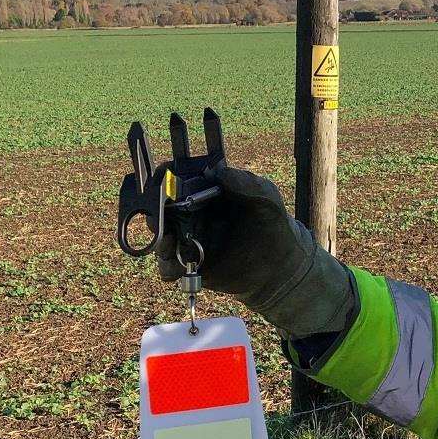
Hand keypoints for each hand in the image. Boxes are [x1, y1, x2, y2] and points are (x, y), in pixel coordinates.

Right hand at [155, 163, 356, 338]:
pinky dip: (169, 266)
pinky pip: (169, 266)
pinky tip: (179, 266)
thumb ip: (246, 182)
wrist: (280, 263)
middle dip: (156, 209)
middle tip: (160, 212)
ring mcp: (189, 239)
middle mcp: (193, 214)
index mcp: (207, 192)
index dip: (165, 176)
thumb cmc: (272, 223)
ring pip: (162, 237)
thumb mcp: (266, 197)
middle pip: (163, 208)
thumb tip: (220, 172)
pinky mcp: (190, 264)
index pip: (178, 179)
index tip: (161, 175)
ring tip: (169, 239)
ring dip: (161, 238)